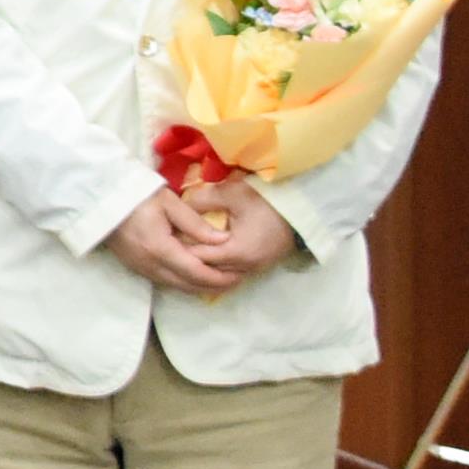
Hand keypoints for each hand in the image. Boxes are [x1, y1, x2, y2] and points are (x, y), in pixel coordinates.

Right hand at [104, 190, 240, 296]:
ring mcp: (140, 268)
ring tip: (220, 279)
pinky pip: (165, 280)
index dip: (220, 278)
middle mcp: (150, 265)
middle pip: (188, 285)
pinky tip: (194, 274)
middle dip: (214, 285)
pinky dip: (183, 281)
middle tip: (236, 280)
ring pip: (176, 286)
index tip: (240, 275)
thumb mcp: (168, 202)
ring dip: (199, 286)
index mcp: (160, 248)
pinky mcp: (135, 266)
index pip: (196, 272)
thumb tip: (223, 240)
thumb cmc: (135, 194)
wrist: (98, 197)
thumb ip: (195, 223)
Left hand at [182, 178, 297, 285]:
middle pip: (209, 270)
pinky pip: (233, 271)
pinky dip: (219, 265)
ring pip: (221, 274)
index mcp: (238, 252)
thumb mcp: (231, 194)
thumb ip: (202, 201)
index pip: (200, 258)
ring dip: (205, 265)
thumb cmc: (266, 199)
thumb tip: (180, 206)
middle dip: (190, 259)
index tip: (166, 238)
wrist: (302, 207)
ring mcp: (256, 268)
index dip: (182, 248)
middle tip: (172, 245)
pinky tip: (208, 253)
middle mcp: (246, 267)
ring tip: (188, 249)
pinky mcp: (261, 266)